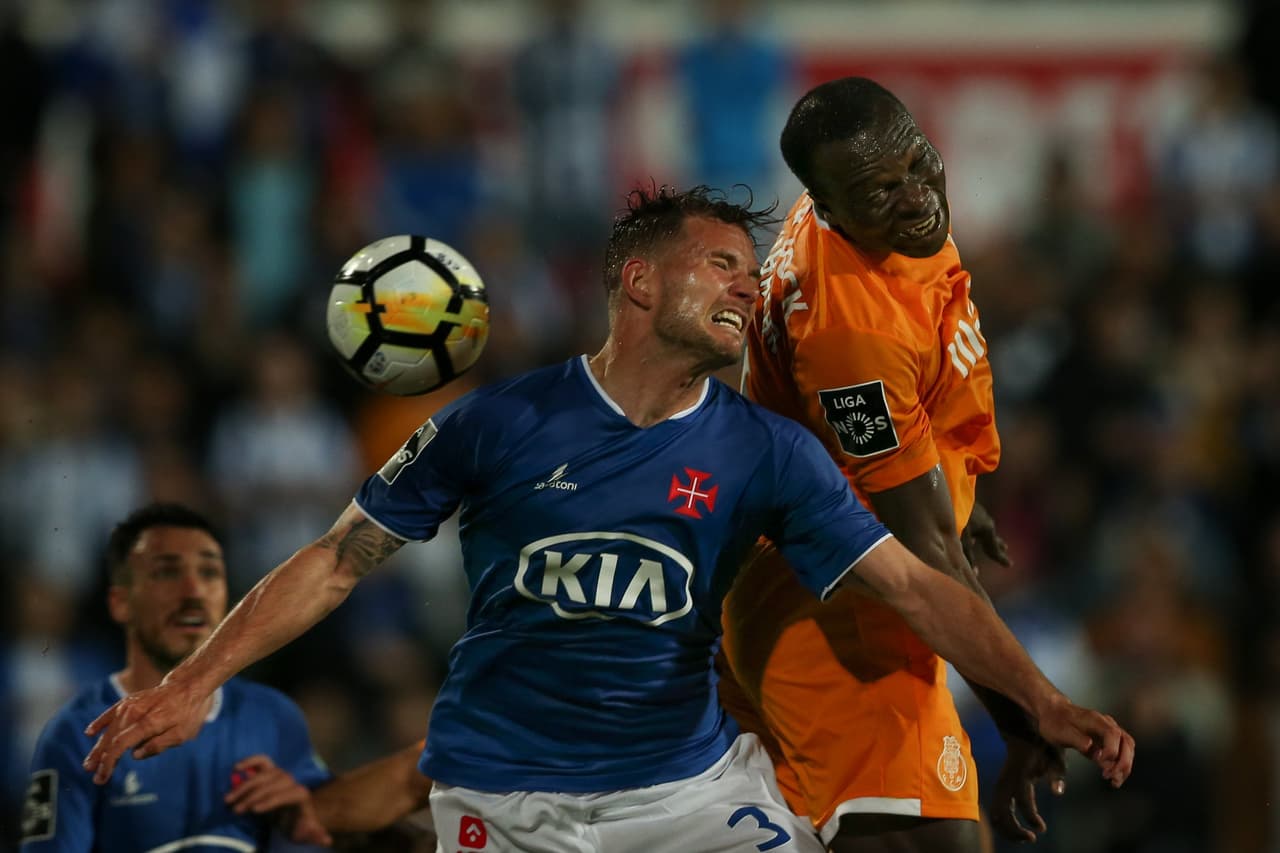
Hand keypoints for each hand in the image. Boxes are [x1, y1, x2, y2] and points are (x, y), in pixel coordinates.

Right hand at [82, 679, 208, 784]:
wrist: (189, 685)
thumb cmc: (188, 712)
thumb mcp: (183, 734)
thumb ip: (159, 745)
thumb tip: (134, 755)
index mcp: (148, 723)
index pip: (120, 745)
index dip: (108, 762)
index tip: (102, 776)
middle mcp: (135, 713)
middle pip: (111, 738)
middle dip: (101, 759)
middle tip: (94, 776)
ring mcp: (130, 705)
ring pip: (109, 729)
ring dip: (99, 747)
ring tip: (89, 763)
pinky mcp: (129, 701)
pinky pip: (111, 712)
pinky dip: (100, 722)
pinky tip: (89, 732)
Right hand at [226, 755, 332, 846]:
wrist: (294, 817)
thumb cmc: (298, 826)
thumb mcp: (306, 834)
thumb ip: (315, 835)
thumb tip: (326, 840)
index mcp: (301, 796)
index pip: (288, 794)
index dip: (271, 800)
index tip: (255, 811)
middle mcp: (292, 781)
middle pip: (272, 784)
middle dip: (253, 796)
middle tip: (237, 809)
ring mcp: (281, 774)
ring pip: (263, 775)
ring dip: (244, 786)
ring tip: (229, 800)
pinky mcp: (271, 771)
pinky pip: (262, 761)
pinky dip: (250, 761)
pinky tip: (236, 768)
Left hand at [962, 501, 1009, 569]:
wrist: (949, 490)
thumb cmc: (956, 515)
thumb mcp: (962, 539)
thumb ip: (967, 556)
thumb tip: (974, 574)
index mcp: (987, 529)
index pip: (994, 548)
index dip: (1000, 558)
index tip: (1010, 565)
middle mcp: (986, 520)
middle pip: (992, 536)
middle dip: (998, 545)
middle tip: (1005, 550)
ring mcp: (979, 513)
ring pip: (985, 529)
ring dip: (988, 537)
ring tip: (994, 541)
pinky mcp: (969, 508)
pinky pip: (977, 523)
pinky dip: (978, 531)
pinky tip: (972, 532)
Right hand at [990, 734, 1067, 842]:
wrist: (1023, 733)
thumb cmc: (1043, 747)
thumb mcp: (1055, 757)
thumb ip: (1057, 775)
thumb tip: (1058, 792)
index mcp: (1020, 775)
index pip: (1023, 802)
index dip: (1032, 818)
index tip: (1042, 828)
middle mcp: (1006, 782)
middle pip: (1001, 813)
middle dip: (1014, 830)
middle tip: (1031, 838)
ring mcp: (1000, 785)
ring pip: (995, 814)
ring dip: (1007, 830)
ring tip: (1025, 836)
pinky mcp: (999, 788)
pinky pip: (996, 810)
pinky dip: (1003, 824)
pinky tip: (1018, 828)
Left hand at [1035, 696, 1134, 788]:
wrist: (1053, 713)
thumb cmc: (1056, 722)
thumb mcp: (1061, 732)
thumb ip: (1077, 740)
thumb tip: (1090, 747)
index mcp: (1095, 720)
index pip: (1113, 734)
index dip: (1111, 750)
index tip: (1100, 761)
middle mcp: (1106, 723)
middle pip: (1126, 742)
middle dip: (1122, 762)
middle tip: (1110, 777)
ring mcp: (1110, 730)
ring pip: (1128, 747)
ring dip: (1125, 765)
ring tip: (1115, 781)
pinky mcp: (1109, 738)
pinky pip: (1122, 751)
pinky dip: (1121, 764)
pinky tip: (1115, 776)